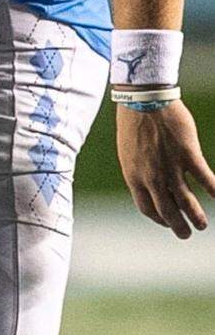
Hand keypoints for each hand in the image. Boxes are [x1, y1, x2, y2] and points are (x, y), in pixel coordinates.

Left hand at [116, 99, 214, 237]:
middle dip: (177, 226)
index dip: (159, 218)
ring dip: (195, 216)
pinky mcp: (188, 155)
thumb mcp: (129, 153)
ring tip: (202, 225)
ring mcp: (170, 167)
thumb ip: (139, 171)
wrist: (142, 101)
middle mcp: (152, 178)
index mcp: (134, 177)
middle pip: (167, 211)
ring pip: (186, 201)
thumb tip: (148, 183)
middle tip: (185, 234)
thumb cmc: (134, 123)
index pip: (147, 208)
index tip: (167, 221)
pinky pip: (205, 179)